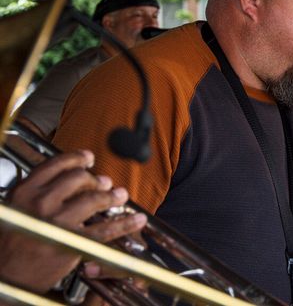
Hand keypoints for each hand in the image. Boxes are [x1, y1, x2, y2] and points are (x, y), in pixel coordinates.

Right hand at [0, 150, 146, 292]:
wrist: (4, 277)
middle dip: (95, 179)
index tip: (88, 158)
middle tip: (104, 182)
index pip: (56, 164)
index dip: (76, 158)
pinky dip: (125, 223)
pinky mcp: (72, 242)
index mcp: (25, 191)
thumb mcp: (16, 209)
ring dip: (112, 195)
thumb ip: (37, 192)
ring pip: (94, 199)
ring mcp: (57, 221)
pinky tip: (136, 219)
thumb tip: (68, 178)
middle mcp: (41, 202)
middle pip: (78, 178)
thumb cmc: (10, 244)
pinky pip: (105, 229)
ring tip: (120, 195)